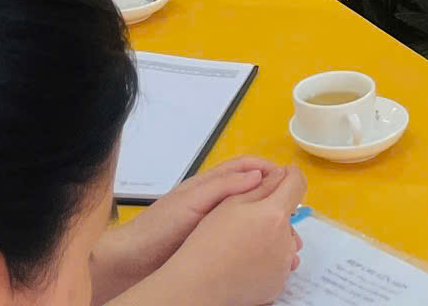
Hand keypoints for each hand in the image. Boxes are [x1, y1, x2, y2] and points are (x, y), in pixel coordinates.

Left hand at [95, 158, 288, 295]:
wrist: (133, 261)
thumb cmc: (159, 227)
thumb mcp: (192, 201)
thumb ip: (223, 186)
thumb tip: (258, 173)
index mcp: (210, 185)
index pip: (246, 167)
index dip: (269, 170)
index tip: (289, 181)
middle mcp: (217, 203)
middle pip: (255, 195)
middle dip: (277, 204)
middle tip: (294, 222)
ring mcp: (216, 226)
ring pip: (252, 222)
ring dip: (271, 230)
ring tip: (288, 249)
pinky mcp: (214, 249)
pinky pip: (243, 243)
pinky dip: (260, 247)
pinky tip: (269, 260)